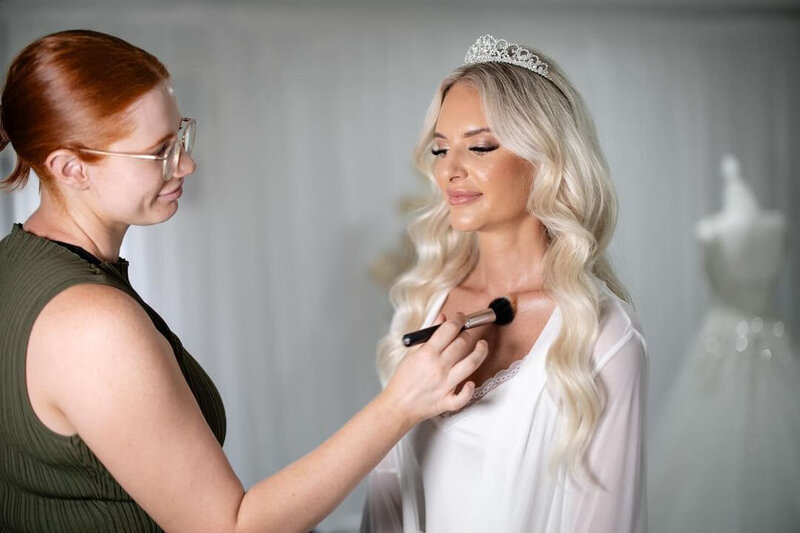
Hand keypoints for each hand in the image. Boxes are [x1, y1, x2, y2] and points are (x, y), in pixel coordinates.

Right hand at [382, 312, 488, 426]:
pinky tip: (471, 382)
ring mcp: (444, 385)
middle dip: (467, 334)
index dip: (459, 320)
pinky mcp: (447, 401)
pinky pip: (463, 396)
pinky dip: (469, 389)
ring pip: (471, 364)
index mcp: (427, 354)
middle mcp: (438, 367)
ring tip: (482, 346)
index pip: (449, 329)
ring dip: (480, 352)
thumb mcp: (411, 353)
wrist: (397, 405)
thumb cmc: (402, 380)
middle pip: (462, 344)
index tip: (461, 318)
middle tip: (466, 332)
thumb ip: (427, 335)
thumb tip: (441, 319)